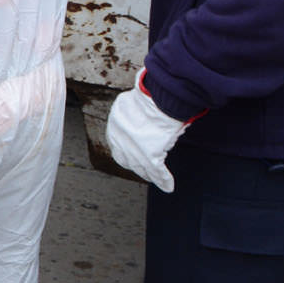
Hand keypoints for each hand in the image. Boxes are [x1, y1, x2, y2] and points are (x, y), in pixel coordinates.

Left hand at [105, 70, 191, 191]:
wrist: (160, 98)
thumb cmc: (150, 96)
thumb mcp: (133, 104)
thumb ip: (133, 114)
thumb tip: (141, 116)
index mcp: (115, 124)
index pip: (117, 144)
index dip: (126, 152)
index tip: (132, 156)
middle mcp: (120, 138)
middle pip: (127, 158)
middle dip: (136, 165)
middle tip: (145, 171)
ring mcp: (134, 148)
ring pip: (141, 166)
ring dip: (149, 174)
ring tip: (159, 180)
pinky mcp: (150, 155)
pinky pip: (157, 171)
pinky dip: (163, 179)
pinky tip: (168, 185)